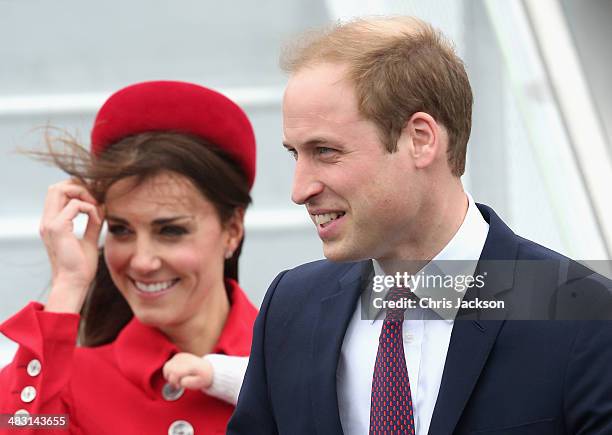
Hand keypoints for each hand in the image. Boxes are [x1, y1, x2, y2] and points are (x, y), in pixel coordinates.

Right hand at [40, 179, 103, 312]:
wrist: (75, 282)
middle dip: (79, 187)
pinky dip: (89, 208)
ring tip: (96, 207)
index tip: (94, 201)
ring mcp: (50, 224)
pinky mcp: (58, 228)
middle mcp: (47, 221)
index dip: (76, 190)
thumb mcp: (89, 239)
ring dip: (82, 194)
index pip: (57, 193)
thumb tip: (102, 207)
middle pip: (56, 187)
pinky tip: (97, 220)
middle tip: (95, 200)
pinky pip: (75, 205)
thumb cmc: (81, 266)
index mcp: (52, 223)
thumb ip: (93, 223)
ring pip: (60, 190)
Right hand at [163, 353, 212, 390]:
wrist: (207, 368)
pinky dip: (169, 372)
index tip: (179, 386)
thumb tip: (181, 381)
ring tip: (176, 380)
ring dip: (168, 376)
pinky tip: (176, 375)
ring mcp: (180, 356)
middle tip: (177, 384)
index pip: (175, 373)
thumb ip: (189, 383)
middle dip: (170, 379)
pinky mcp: (178, 356)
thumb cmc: (203, 377)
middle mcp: (184, 358)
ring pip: (166, 367)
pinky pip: (168, 364)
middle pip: (168, 369)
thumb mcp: (199, 383)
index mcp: (190, 365)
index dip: (174, 382)